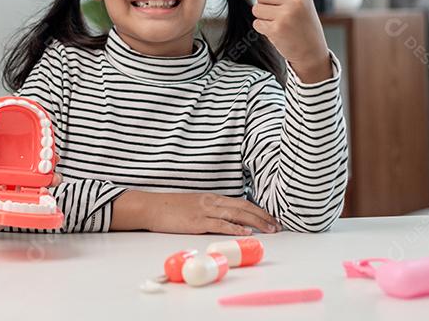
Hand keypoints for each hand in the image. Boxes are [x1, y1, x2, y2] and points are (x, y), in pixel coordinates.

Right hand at [140, 191, 278, 234]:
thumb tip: (222, 220)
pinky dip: (235, 227)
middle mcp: (210, 202)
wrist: (150, 207)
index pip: (239, 201)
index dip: (257, 209)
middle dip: (263, 215)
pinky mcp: (197, 222)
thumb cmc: (169, 208)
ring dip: (256, 221)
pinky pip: (220, 224)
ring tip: (270, 229)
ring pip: (236, 214)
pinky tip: (246, 231)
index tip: (270, 217)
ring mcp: (204, 211)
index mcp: (210, 198)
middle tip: (277, 224)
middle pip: (242, 206)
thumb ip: (208, 210)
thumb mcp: (192, 205)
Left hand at [251, 0, 332, 82]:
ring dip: (262, 16)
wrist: (312, 51)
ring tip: (278, 22)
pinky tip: (277, 31)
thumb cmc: (303, 24)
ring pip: (256, 8)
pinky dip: (263, 28)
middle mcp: (295, 0)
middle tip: (274, 11)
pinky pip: (257, 23)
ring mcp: (286, 15)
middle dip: (262, 2)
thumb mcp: (298, 1)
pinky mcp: (277, 29)